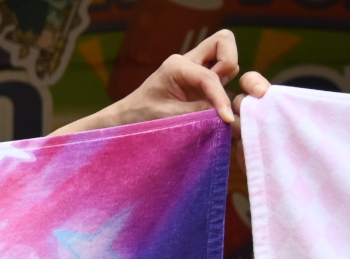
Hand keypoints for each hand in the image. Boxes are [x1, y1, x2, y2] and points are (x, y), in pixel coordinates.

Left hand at [54, 31, 267, 134]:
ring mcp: (194, 67)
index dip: (221, 97)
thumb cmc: (141, 117)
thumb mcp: (169, 118)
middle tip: (221, 88)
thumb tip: (226, 114)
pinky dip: (222, 85)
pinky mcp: (197, 78)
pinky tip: (211, 104)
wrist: (126, 118)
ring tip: (212, 101)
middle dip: (229, 62)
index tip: (226, 118)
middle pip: (223, 41)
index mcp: (176, 66)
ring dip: (226, 76)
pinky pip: (220, 72)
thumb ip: (198, 113)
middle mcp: (187, 61)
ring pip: (224, 55)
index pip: (209, 76)